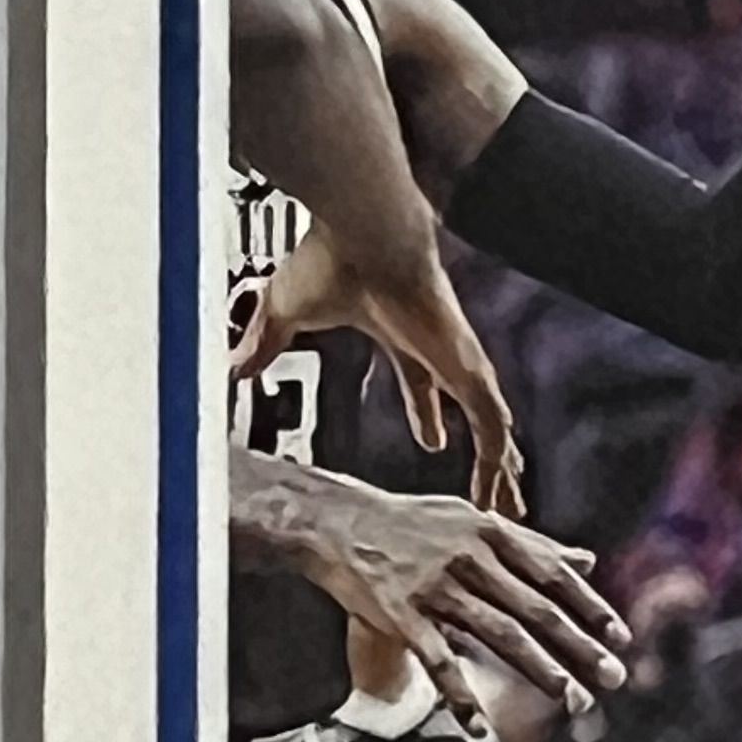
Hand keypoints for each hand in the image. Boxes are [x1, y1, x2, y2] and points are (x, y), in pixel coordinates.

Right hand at [234, 222, 522, 512]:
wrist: (363, 234)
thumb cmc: (330, 259)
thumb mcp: (283, 312)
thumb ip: (263, 342)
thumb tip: (233, 366)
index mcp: (400, 334)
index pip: (422, 382)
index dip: (427, 411)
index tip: (434, 438)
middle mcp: (437, 348)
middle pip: (468, 408)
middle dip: (480, 447)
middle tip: (492, 484)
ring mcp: (458, 359)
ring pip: (491, 426)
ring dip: (498, 468)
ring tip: (508, 507)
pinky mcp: (468, 368)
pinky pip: (492, 428)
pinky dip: (496, 463)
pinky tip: (498, 492)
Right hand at [279, 471, 629, 723]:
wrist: (340, 522)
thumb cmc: (415, 523)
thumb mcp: (475, 521)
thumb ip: (533, 544)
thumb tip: (588, 560)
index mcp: (492, 533)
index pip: (553, 575)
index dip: (590, 606)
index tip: (621, 637)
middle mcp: (471, 559)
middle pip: (536, 610)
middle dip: (578, 647)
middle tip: (613, 679)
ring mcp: (437, 588)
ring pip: (499, 636)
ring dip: (540, 671)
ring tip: (571, 700)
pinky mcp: (402, 615)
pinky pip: (438, 661)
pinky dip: (459, 694)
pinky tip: (479, 725)